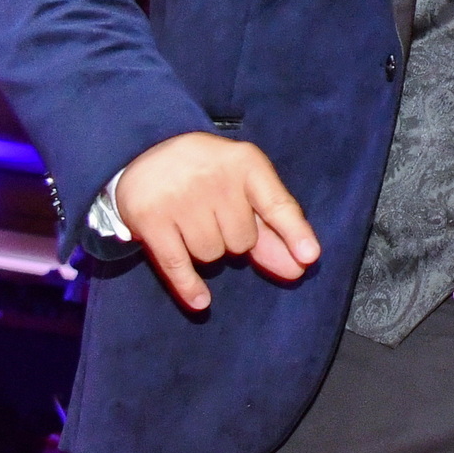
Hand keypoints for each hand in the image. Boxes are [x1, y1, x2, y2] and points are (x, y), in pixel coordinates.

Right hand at [103, 133, 315, 314]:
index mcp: (244, 163)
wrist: (144, 152)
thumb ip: (270, 224)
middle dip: (232, 239)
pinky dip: (189, 286)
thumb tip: (298, 266)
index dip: (294, 232)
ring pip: (211, 256)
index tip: (309, 257)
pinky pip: (178, 265)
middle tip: (212, 215)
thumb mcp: (241, 185)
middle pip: (242, 241)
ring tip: (189, 223)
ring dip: (205, 251)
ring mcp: (179, 198)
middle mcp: (213, 177)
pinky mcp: (150, 218)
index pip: (276, 204)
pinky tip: (201, 300)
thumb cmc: (206, 174)